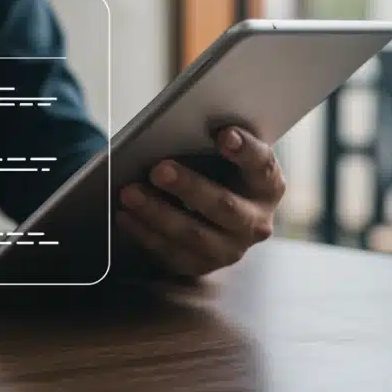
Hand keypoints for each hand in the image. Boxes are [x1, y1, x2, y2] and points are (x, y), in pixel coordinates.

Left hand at [116, 127, 284, 276]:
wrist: (207, 213)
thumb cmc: (212, 172)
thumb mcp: (219, 155)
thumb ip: (209, 142)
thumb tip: (177, 125)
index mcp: (266, 187)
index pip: (262, 166)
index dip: (245, 151)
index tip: (223, 134)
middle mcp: (255, 222)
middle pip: (225, 206)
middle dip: (189, 187)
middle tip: (158, 169)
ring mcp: (229, 249)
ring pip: (194, 235)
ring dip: (158, 213)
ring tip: (129, 192)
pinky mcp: (201, 266)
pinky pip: (171, 253)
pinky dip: (144, 233)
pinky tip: (125, 215)